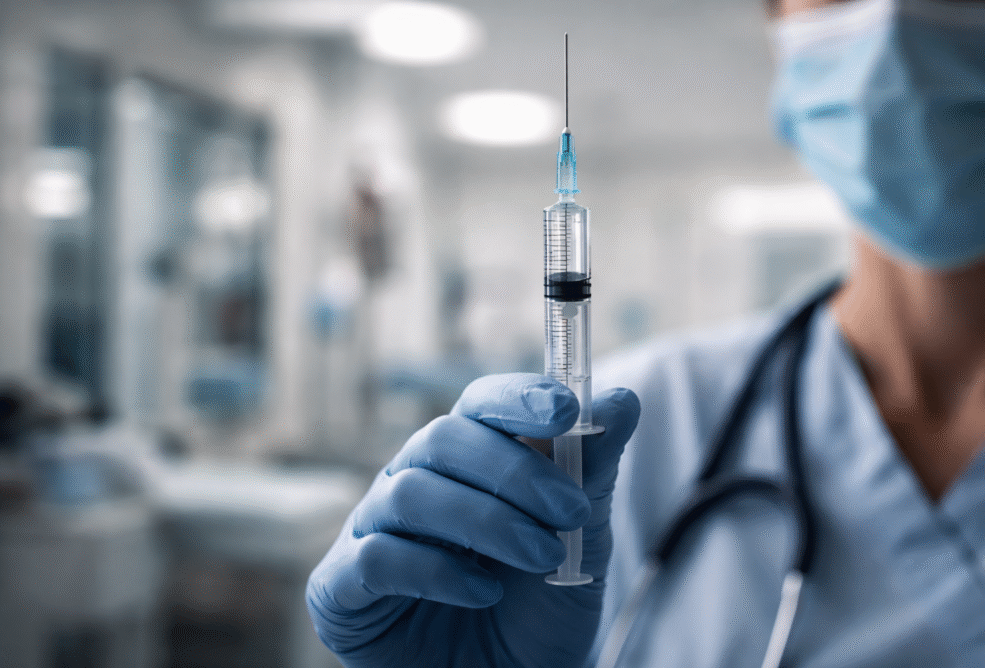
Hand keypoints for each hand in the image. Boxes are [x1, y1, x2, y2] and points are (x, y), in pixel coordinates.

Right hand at [306, 373, 640, 667]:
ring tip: (542, 558)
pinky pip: (376, 559)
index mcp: (466, 458)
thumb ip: (593, 471)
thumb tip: (623, 398)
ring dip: (486, 522)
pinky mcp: (343, 586)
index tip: (566, 410)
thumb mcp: (582, 539)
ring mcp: (372, 529)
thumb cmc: (539, 604)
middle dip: (515, 473)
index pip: (480, 403)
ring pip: (410, 493)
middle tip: (570, 513)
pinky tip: (484, 594)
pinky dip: (437, 572)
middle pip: (442, 439)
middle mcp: (412, 480)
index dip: (517, 398)